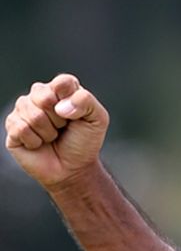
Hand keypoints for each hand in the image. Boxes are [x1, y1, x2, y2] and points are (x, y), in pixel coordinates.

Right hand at [4, 74, 109, 190]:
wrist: (72, 168)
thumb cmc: (85, 141)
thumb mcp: (98, 119)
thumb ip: (86, 102)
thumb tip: (60, 106)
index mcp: (63, 89)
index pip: (63, 82)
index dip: (70, 100)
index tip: (77, 115)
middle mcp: (41, 95)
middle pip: (44, 96)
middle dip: (59, 118)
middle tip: (64, 127)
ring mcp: (24, 110)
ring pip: (32, 114)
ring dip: (48, 131)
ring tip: (53, 136)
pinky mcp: (12, 127)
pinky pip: (21, 128)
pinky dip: (35, 141)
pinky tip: (39, 143)